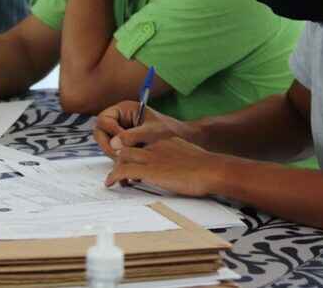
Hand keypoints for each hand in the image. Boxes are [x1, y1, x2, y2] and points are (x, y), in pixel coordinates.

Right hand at [93, 100, 196, 157]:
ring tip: (127, 165)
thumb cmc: (169, 130)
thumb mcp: (151, 132)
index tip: (118, 143)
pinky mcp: (125, 145)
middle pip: (101, 133)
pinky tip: (130, 170)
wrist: (184, 140)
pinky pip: (116, 152)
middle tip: (118, 158)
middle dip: (108, 147)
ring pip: (108, 145)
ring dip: (115, 156)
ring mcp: (121, 133)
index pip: (103, 120)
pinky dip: (121, 162)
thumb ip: (132, 136)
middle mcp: (120, 120)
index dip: (109, 132)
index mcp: (124, 109)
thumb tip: (114, 144)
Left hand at [105, 137, 221, 196]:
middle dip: (120, 158)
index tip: (127, 158)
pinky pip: (124, 170)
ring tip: (113, 179)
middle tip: (118, 170)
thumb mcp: (189, 155)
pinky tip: (110, 183)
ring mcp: (151, 157)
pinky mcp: (149, 170)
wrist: (212, 169)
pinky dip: (114, 176)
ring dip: (115, 167)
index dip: (131, 149)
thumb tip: (175, 167)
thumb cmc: (206, 167)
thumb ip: (177, 157)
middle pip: (128, 146)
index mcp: (164, 140)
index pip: (140, 141)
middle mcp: (155, 145)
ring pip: (123, 156)